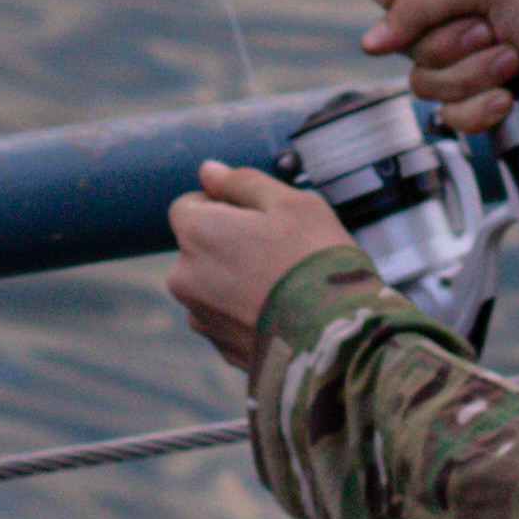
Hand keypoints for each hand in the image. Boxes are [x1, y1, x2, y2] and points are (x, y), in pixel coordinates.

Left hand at [165, 161, 348, 373]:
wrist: (333, 340)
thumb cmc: (315, 260)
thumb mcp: (292, 203)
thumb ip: (243, 182)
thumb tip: (208, 170)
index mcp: (197, 232)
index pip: (188, 206)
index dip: (224, 205)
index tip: (262, 217)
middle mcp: (184, 276)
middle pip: (200, 247)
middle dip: (231, 244)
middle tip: (281, 250)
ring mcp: (200, 317)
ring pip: (212, 284)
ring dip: (237, 279)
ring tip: (285, 286)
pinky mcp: (220, 348)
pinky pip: (228, 318)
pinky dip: (247, 312)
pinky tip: (283, 313)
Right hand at [348, 0, 518, 168]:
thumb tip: (375, 37)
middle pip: (404, 23)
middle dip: (451, 38)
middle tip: (495, 32)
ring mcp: (473, 46)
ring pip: (422, 71)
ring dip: (470, 73)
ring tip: (514, 64)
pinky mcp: (480, 91)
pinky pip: (445, 108)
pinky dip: (479, 106)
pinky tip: (513, 97)